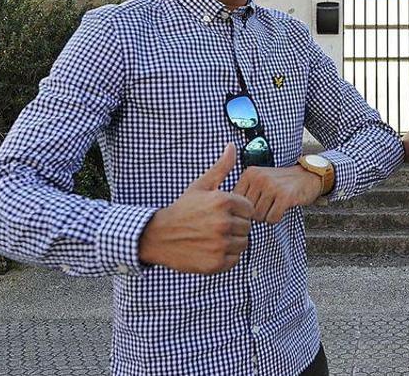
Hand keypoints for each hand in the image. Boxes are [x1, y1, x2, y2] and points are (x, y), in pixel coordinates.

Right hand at [138, 143, 253, 273]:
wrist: (159, 236)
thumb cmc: (183, 209)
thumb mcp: (200, 186)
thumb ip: (221, 168)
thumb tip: (231, 145)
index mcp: (223, 201)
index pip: (249, 208)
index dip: (237, 211)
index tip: (222, 213)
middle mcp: (224, 222)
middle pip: (247, 227)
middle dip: (235, 226)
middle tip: (215, 226)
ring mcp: (220, 244)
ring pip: (243, 244)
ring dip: (231, 242)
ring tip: (213, 237)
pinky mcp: (217, 262)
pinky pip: (235, 259)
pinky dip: (226, 257)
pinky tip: (211, 249)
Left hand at [234, 165, 324, 223]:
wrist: (307, 176)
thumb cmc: (281, 182)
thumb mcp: (259, 179)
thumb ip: (244, 191)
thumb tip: (231, 213)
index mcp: (250, 173)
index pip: (236, 201)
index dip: (244, 209)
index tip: (255, 205)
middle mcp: (259, 178)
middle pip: (247, 211)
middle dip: (256, 214)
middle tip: (267, 207)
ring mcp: (272, 186)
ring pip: (259, 216)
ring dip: (266, 217)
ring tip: (273, 207)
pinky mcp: (285, 196)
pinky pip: (272, 218)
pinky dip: (276, 219)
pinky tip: (281, 210)